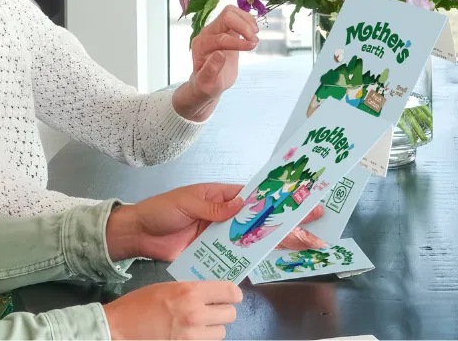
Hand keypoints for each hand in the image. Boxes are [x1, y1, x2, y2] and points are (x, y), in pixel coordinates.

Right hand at [103, 281, 240, 339]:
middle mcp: (196, 313)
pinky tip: (191, 333)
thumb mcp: (166, 287)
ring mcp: (192, 335)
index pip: (230, 292)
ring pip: (221, 332)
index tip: (229, 295)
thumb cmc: (139, 303)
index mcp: (190, 292)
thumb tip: (210, 292)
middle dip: (223, 311)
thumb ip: (190, 290)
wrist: (120, 327)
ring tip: (199, 323)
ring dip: (213, 327)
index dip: (232, 293)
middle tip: (213, 309)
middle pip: (230, 314)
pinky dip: (203, 338)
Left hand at [105, 185, 327, 261]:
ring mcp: (223, 235)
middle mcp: (227, 215)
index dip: (280, 199)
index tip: (302, 200)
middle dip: (290, 224)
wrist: (140, 234)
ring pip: (256, 239)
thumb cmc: (160, 210)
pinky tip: (276, 262)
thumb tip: (240, 205)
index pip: (256, 196)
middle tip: (317, 229)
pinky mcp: (215, 253)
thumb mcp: (186, 202)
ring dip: (279, 243)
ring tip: (307, 246)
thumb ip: (212, 206)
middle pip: (263, 219)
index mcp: (222, 196)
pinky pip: (239, 256)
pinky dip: (256, 259)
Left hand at [172, 6, 258, 121]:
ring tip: (255, 37)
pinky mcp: (225, 29)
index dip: (238, 42)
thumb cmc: (206, 86)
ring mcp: (215, 29)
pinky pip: (236, 15)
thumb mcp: (207, 85)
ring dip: (247, 21)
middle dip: (243, 27)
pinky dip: (247, 20)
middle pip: (226, 16)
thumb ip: (211, 71)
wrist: (208, 82)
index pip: (220, 38)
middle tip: (255, 42)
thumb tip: (220, 54)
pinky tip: (253, 33)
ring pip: (230, 11)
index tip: (252, 47)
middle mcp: (206, 34)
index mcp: (200, 46)